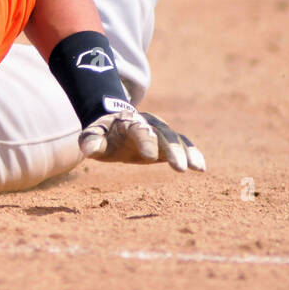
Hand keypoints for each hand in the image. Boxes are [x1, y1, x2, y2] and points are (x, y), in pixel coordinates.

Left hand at [79, 105, 205, 171]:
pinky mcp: (167, 141)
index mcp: (128, 122)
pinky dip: (192, 154)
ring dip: (187, 152)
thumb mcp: (91, 135)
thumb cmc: (101, 134)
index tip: (149, 157)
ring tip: (197, 168)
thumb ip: (90, 141)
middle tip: (179, 168)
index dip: (145, 142)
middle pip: (163, 134)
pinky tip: (200, 167)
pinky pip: (183, 145)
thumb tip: (88, 150)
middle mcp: (148, 123)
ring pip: (176, 139)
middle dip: (172, 150)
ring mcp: (160, 131)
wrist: (113, 124)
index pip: (139, 130)